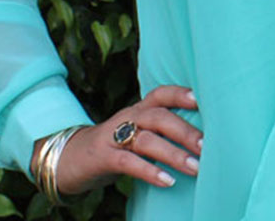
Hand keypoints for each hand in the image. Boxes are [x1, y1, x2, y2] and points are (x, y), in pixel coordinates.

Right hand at [34, 85, 203, 194]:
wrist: (67, 159)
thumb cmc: (113, 147)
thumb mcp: (135, 134)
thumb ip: (159, 133)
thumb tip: (198, 142)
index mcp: (138, 109)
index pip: (161, 94)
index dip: (181, 94)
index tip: (203, 100)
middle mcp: (127, 117)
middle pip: (159, 117)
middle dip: (185, 130)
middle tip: (207, 146)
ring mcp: (113, 136)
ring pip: (146, 139)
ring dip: (173, 153)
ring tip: (195, 167)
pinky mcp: (102, 158)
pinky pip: (128, 162)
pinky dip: (149, 170)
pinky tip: (167, 181)